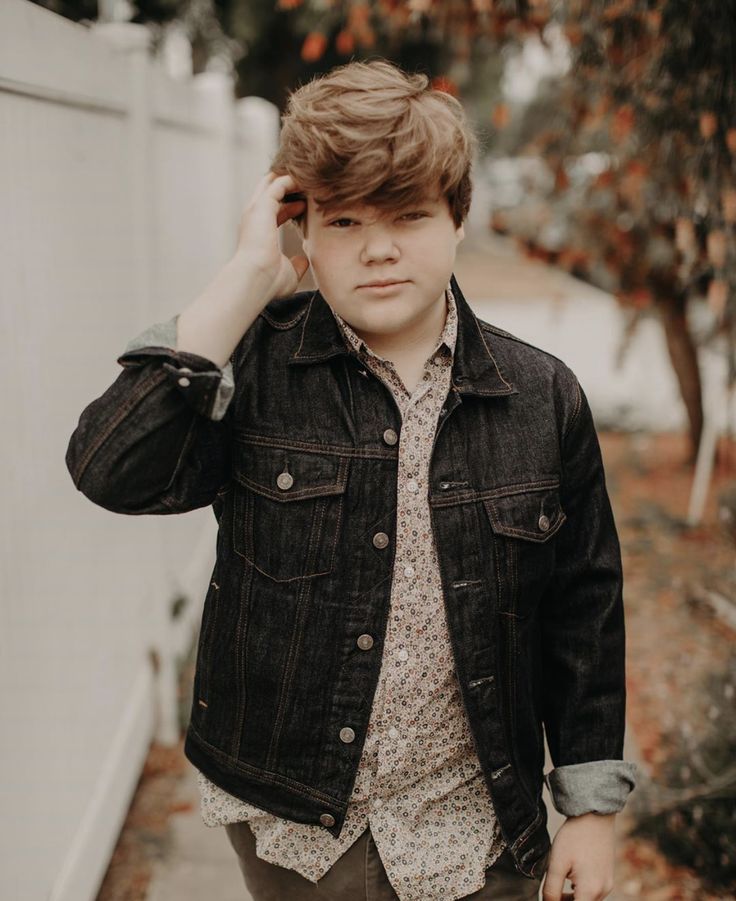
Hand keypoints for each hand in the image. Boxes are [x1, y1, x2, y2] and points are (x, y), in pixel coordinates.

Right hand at [234, 170, 309, 299]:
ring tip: (313, 177)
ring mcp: (256, 209)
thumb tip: (303, 261)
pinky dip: (294, 179)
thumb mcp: (288, 272)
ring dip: (293, 179)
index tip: (307, 207)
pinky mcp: (263, 205)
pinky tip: (310, 181)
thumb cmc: (269, 283)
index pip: (273, 211)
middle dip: (289, 186)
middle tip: (312, 185)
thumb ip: (296, 265)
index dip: (290, 207)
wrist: (255, 279)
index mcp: (258, 232)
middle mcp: (254, 217)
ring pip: (274, 182)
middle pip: (270, 190)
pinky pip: (280, 182)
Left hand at [541, 812, 615, 900]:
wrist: (594, 815)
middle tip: (552, 891)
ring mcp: (607, 884)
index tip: (551, 897)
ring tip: (559, 881)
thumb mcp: (557, 863)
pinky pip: (594, 892)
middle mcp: (603, 891)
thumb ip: (551, 889)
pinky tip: (571, 876)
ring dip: (573, 898)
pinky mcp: (608, 877)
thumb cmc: (574, 837)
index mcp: (590, 891)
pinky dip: (581, 891)